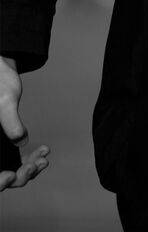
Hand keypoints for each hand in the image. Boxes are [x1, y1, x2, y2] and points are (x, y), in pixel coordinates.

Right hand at [0, 56, 48, 190]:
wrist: (2, 70)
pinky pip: (17, 161)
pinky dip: (30, 160)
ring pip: (9, 171)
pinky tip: (45, 150)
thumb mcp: (4, 100)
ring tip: (44, 159)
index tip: (10, 176)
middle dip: (17, 176)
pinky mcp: (5, 145)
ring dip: (27, 170)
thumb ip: (9, 120)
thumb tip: (21, 141)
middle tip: (38, 164)